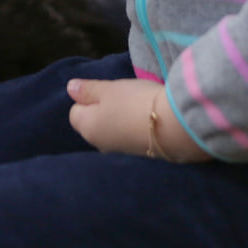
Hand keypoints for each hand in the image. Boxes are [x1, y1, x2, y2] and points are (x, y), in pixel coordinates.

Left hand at [67, 77, 210, 160]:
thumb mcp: (110, 89)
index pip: (76, 112)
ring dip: (122, 120)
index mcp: (87, 128)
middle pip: (95, 123)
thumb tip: (70, 88)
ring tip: (140, 107)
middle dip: (105, 109)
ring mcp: (119, 154)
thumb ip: (88, 89)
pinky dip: (136, 129)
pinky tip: (150, 121)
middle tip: (125, 97)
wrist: (176, 128)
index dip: (90, 98)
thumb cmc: (136, 102)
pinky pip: (130, 139)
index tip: (109, 91)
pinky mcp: (139, 158)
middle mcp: (99, 146)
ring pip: (113, 131)